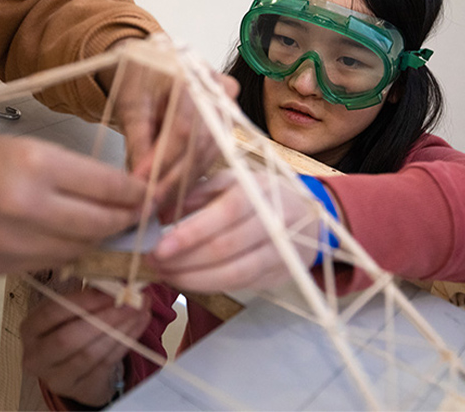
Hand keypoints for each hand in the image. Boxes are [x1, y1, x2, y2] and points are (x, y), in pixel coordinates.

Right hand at [0, 122, 146, 273]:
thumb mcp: (18, 143)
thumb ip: (65, 172)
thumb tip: (109, 192)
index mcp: (34, 164)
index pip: (108, 187)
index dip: (135, 193)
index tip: (148, 193)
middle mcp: (27, 208)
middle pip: (100, 225)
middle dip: (125, 221)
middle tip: (139, 215)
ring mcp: (9, 245)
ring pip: (78, 251)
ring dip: (97, 240)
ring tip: (109, 229)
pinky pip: (46, 264)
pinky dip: (64, 253)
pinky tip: (69, 240)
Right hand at [21, 288, 150, 406]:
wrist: (74, 369)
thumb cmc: (72, 328)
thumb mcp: (70, 311)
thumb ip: (88, 295)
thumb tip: (118, 278)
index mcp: (30, 329)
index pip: (52, 312)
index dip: (84, 300)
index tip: (112, 289)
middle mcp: (36, 356)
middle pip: (70, 338)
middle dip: (105, 317)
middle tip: (132, 301)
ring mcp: (56, 377)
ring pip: (91, 353)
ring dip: (121, 329)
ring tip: (141, 310)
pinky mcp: (80, 389)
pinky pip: (106, 364)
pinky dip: (126, 342)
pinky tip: (139, 324)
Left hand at [99, 39, 239, 220]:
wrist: (155, 60)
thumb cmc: (141, 74)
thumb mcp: (131, 103)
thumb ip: (137, 140)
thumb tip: (138, 180)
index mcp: (193, 75)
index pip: (182, 129)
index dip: (161, 161)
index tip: (141, 185)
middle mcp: (218, 91)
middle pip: (198, 145)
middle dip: (172, 180)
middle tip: (149, 204)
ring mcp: (227, 108)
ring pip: (207, 155)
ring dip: (182, 183)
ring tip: (158, 204)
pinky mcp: (227, 124)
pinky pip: (211, 155)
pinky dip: (190, 176)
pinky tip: (173, 194)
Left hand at [147, 170, 319, 291]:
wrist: (310, 216)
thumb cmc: (261, 194)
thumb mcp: (233, 180)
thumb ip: (198, 192)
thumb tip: (162, 213)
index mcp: (259, 191)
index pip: (225, 214)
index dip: (191, 233)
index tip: (159, 247)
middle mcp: (274, 222)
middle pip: (226, 248)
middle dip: (184, 260)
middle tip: (154, 263)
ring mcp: (280, 252)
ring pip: (234, 273)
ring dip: (194, 279)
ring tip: (166, 275)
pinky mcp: (280, 274)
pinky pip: (241, 284)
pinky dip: (210, 285)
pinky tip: (188, 280)